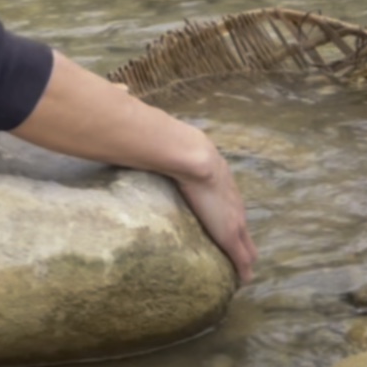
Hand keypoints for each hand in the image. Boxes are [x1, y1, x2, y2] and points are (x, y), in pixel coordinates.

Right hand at [110, 81, 256, 282]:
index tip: (222, 210)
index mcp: (212, 168)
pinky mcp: (228, 229)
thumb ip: (139, 117)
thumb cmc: (164, 140)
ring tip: (247, 265)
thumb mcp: (153, 128)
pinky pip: (238, 252)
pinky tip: (245, 277)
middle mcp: (227, 190)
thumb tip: (119, 89)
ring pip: (243, 236)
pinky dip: (242, 264)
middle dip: (241, 229)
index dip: (223, 202)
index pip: (221, 189)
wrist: (183, 152)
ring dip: (246, 251)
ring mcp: (231, 210)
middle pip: (238, 214)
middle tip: (244, 244)